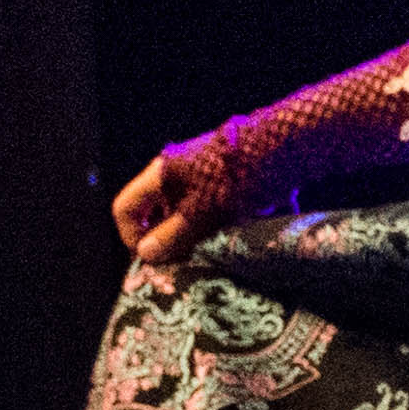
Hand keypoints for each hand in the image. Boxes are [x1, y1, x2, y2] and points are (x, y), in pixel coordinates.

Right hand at [112, 141, 251, 265]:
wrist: (283, 148)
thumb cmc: (234, 180)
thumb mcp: (200, 212)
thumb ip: (172, 234)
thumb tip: (145, 253)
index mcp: (161, 174)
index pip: (125, 207)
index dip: (130, 236)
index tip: (152, 259)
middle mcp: (177, 170)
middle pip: (158, 211)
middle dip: (169, 238)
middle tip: (185, 261)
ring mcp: (204, 173)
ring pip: (190, 212)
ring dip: (199, 234)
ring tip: (216, 252)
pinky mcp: (230, 178)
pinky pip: (218, 207)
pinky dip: (225, 223)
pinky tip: (243, 237)